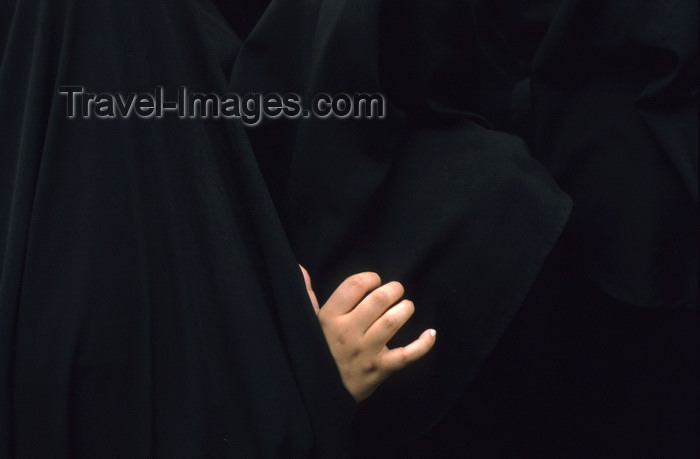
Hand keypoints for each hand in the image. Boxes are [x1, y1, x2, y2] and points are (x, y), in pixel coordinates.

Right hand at [301, 266, 435, 401]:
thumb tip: (301, 268)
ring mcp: (366, 351)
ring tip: (407, 306)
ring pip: (392, 322)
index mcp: (330, 318)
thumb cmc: (318, 352)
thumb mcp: (308, 323)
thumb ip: (307, 295)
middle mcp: (348, 332)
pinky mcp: (381, 368)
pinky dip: (423, 344)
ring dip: (406, 308)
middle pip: (378, 300)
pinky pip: (407, 355)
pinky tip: (431, 333)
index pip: (354, 286)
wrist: (321, 394)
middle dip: (393, 289)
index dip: (370, 278)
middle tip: (396, 291)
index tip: (374, 281)